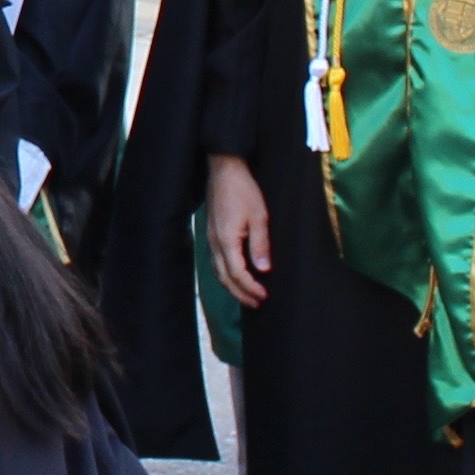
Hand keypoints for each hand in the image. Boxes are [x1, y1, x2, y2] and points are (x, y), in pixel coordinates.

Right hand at [204, 152, 271, 306]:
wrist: (223, 171)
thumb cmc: (244, 191)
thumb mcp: (259, 216)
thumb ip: (260, 244)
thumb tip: (263, 270)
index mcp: (226, 240)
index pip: (237, 273)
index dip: (250, 287)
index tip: (265, 296)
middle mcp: (214, 244)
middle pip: (224, 278)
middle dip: (240, 293)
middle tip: (257, 303)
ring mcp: (210, 240)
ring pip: (218, 272)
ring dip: (232, 287)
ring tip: (247, 295)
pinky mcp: (211, 235)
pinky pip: (216, 262)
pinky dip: (225, 275)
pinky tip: (235, 276)